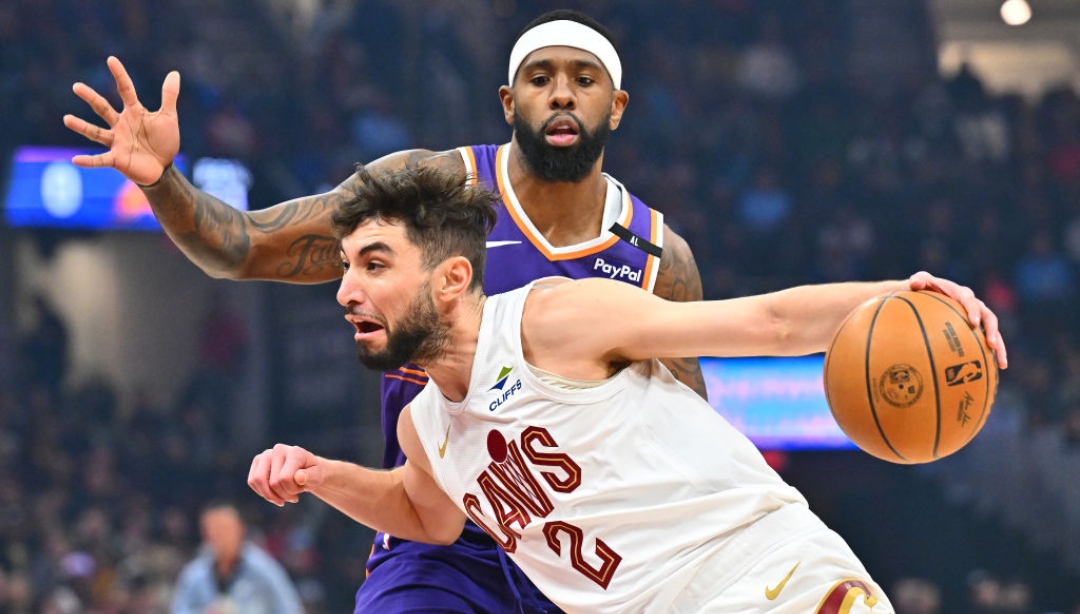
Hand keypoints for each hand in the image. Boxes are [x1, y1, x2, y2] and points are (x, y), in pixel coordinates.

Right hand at [62, 56, 180, 185]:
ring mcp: (116, 141)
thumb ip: (169, 96)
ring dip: (82, 127)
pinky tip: (76, 160)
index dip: (120, 75)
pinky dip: (89, 161)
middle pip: (103, 108)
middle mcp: (121, 124)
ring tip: (67, 119)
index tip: (111, 59)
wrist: (163, 167)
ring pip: (95, 132)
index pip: (125, 90)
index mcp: (134, 112)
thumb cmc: (163, 141)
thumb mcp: (168, 117)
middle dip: (91, 98)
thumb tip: (174, 73)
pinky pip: (100, 159)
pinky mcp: (116, 158)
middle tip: (76, 86)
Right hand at [248, 444, 324, 505]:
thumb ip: (310, 477)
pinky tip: (275, 494)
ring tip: (283, 497)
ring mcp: (266, 454)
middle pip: (272, 483)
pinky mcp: (258, 461)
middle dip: (284, 495)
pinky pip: (252, 481)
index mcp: (294, 452)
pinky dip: (262, 492)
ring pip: (257, 481)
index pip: (285, 479)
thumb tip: (299, 477)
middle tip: (294, 494)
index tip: (301, 488)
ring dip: (271, 496)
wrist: (307, 469)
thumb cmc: (312, 474)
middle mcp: (278, 450)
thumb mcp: (317, 477)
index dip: (292, 490)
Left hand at [908, 271, 1007, 368]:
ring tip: (1002, 364)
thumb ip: (919, 279)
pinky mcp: (978, 329)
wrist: (929, 294)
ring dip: (999, 347)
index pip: (970, 302)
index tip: (972, 323)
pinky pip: (988, 341)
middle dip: (992, 331)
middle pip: (989, 318)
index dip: (973, 311)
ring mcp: (979, 318)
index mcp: (962, 294)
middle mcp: (975, 305)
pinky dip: (993, 354)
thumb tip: (914, 283)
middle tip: (991, 344)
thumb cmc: (924, 288)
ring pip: (994, 332)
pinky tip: (995, 370)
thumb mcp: (921, 281)